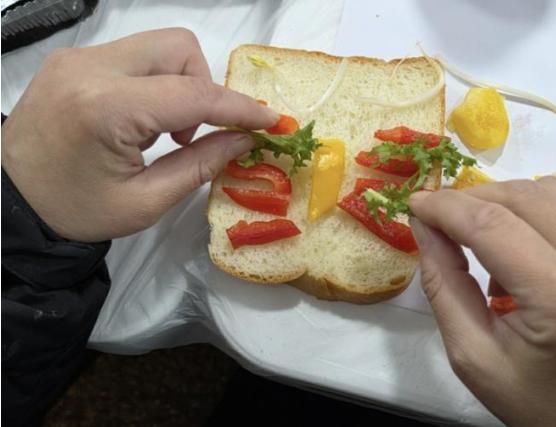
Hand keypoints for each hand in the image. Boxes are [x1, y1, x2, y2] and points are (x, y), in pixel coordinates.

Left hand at [1, 28, 277, 241]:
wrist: (11, 203)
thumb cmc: (76, 211)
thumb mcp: (144, 202)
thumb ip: (200, 164)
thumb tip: (245, 138)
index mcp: (106, 110)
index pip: (193, 94)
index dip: (239, 107)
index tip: (270, 120)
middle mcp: (91, 69)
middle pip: (178, 48)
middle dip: (205, 87)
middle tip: (196, 133)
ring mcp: (78, 59)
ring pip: (159, 46)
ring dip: (181, 83)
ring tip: (167, 130)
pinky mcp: (73, 60)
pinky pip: (135, 56)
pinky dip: (156, 82)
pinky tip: (143, 119)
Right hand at [408, 177, 555, 426]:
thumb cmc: (535, 398)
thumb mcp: (472, 353)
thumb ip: (442, 284)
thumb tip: (424, 224)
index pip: (493, 227)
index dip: (447, 207)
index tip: (415, 204)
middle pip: (523, 198)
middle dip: (468, 199)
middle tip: (436, 217)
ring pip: (550, 190)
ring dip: (500, 200)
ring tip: (475, 232)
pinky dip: (533, 207)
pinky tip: (517, 239)